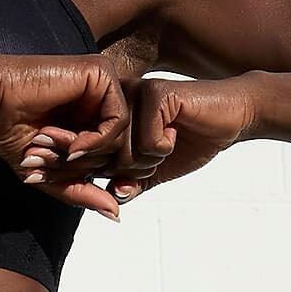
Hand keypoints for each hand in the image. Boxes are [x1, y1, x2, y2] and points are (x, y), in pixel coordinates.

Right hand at [0, 55, 131, 217]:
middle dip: (83, 165)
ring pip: (122, 138)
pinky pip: (119, 120)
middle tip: (49, 156)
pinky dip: (96, 140)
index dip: (84, 174)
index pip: (112, 157)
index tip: (51, 169)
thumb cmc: (12, 131)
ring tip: (55, 146)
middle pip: (118, 149)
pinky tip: (72, 142)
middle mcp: (101, 100)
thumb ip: (83, 192)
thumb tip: (116, 215)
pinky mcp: (102, 74)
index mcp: (92, 118)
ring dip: (86, 154)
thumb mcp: (51, 174)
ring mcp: (104, 86)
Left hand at [16, 74, 256, 209]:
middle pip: (102, 155)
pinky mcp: (155, 92)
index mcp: (112, 119)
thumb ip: (132, 183)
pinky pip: (147, 140)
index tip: (58, 180)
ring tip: (169, 144)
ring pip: (123, 151)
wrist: (232, 119)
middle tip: (154, 158)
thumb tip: (108, 199)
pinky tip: (176, 132)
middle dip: (126, 171)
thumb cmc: (195, 141)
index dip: (77, 172)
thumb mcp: (157, 171)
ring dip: (149, 161)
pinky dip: (163, 146)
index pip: (88, 152)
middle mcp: (117, 103)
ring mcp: (134, 95)